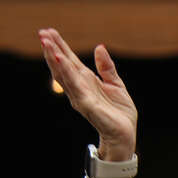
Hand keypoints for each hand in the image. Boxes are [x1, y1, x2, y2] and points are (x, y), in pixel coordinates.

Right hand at [38, 28, 136, 159]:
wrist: (124, 136)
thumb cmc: (120, 114)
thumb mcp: (116, 85)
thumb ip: (107, 68)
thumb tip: (100, 47)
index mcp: (87, 82)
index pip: (70, 61)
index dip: (60, 46)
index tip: (49, 31)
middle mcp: (80, 88)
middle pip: (63, 66)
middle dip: (52, 50)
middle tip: (41, 32)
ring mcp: (81, 97)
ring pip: (64, 75)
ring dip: (54, 58)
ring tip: (46, 42)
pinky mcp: (87, 105)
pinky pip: (75, 87)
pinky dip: (67, 73)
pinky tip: (60, 60)